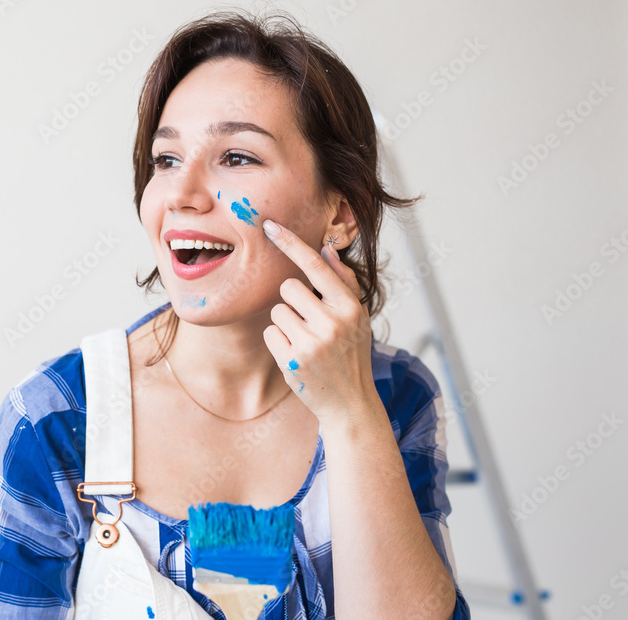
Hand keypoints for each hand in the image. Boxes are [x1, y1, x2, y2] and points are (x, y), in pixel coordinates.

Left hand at [260, 218, 377, 421]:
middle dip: (293, 301)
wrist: (350, 402)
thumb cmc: (351, 353)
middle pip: (288, 287)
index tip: (269, 225)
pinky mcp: (292, 360)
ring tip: (307, 342)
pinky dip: (279, 342)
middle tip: (310, 323)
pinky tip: (297, 355)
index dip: (290, 243)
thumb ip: (344, 283)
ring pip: (277, 310)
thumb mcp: (358, 318)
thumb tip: (326, 248)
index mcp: (350, 307)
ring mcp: (312, 343)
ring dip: (286, 323)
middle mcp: (333, 323)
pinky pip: (270, 332)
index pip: (315, 266)